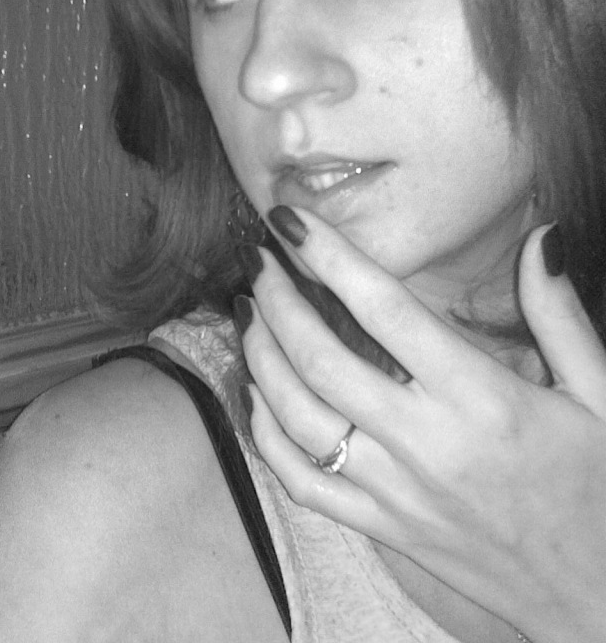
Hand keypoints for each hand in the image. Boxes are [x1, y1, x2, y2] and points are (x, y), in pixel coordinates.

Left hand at [240, 210, 605, 642]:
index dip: (329, 257)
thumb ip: (561, 314)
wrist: (599, 599)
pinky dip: (266, 436)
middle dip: (279, 301)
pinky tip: (255, 396)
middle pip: (322, 359)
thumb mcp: (602, 395)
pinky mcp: (383, 529)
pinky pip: (303, 483)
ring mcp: (396, 493)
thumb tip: (544, 236)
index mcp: (482, 399)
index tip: (290, 221)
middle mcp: (426, 444)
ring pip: (298, 418)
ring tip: (250, 312)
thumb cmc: (603, 488)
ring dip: (261, 358)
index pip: (386, 309)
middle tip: (261, 261)